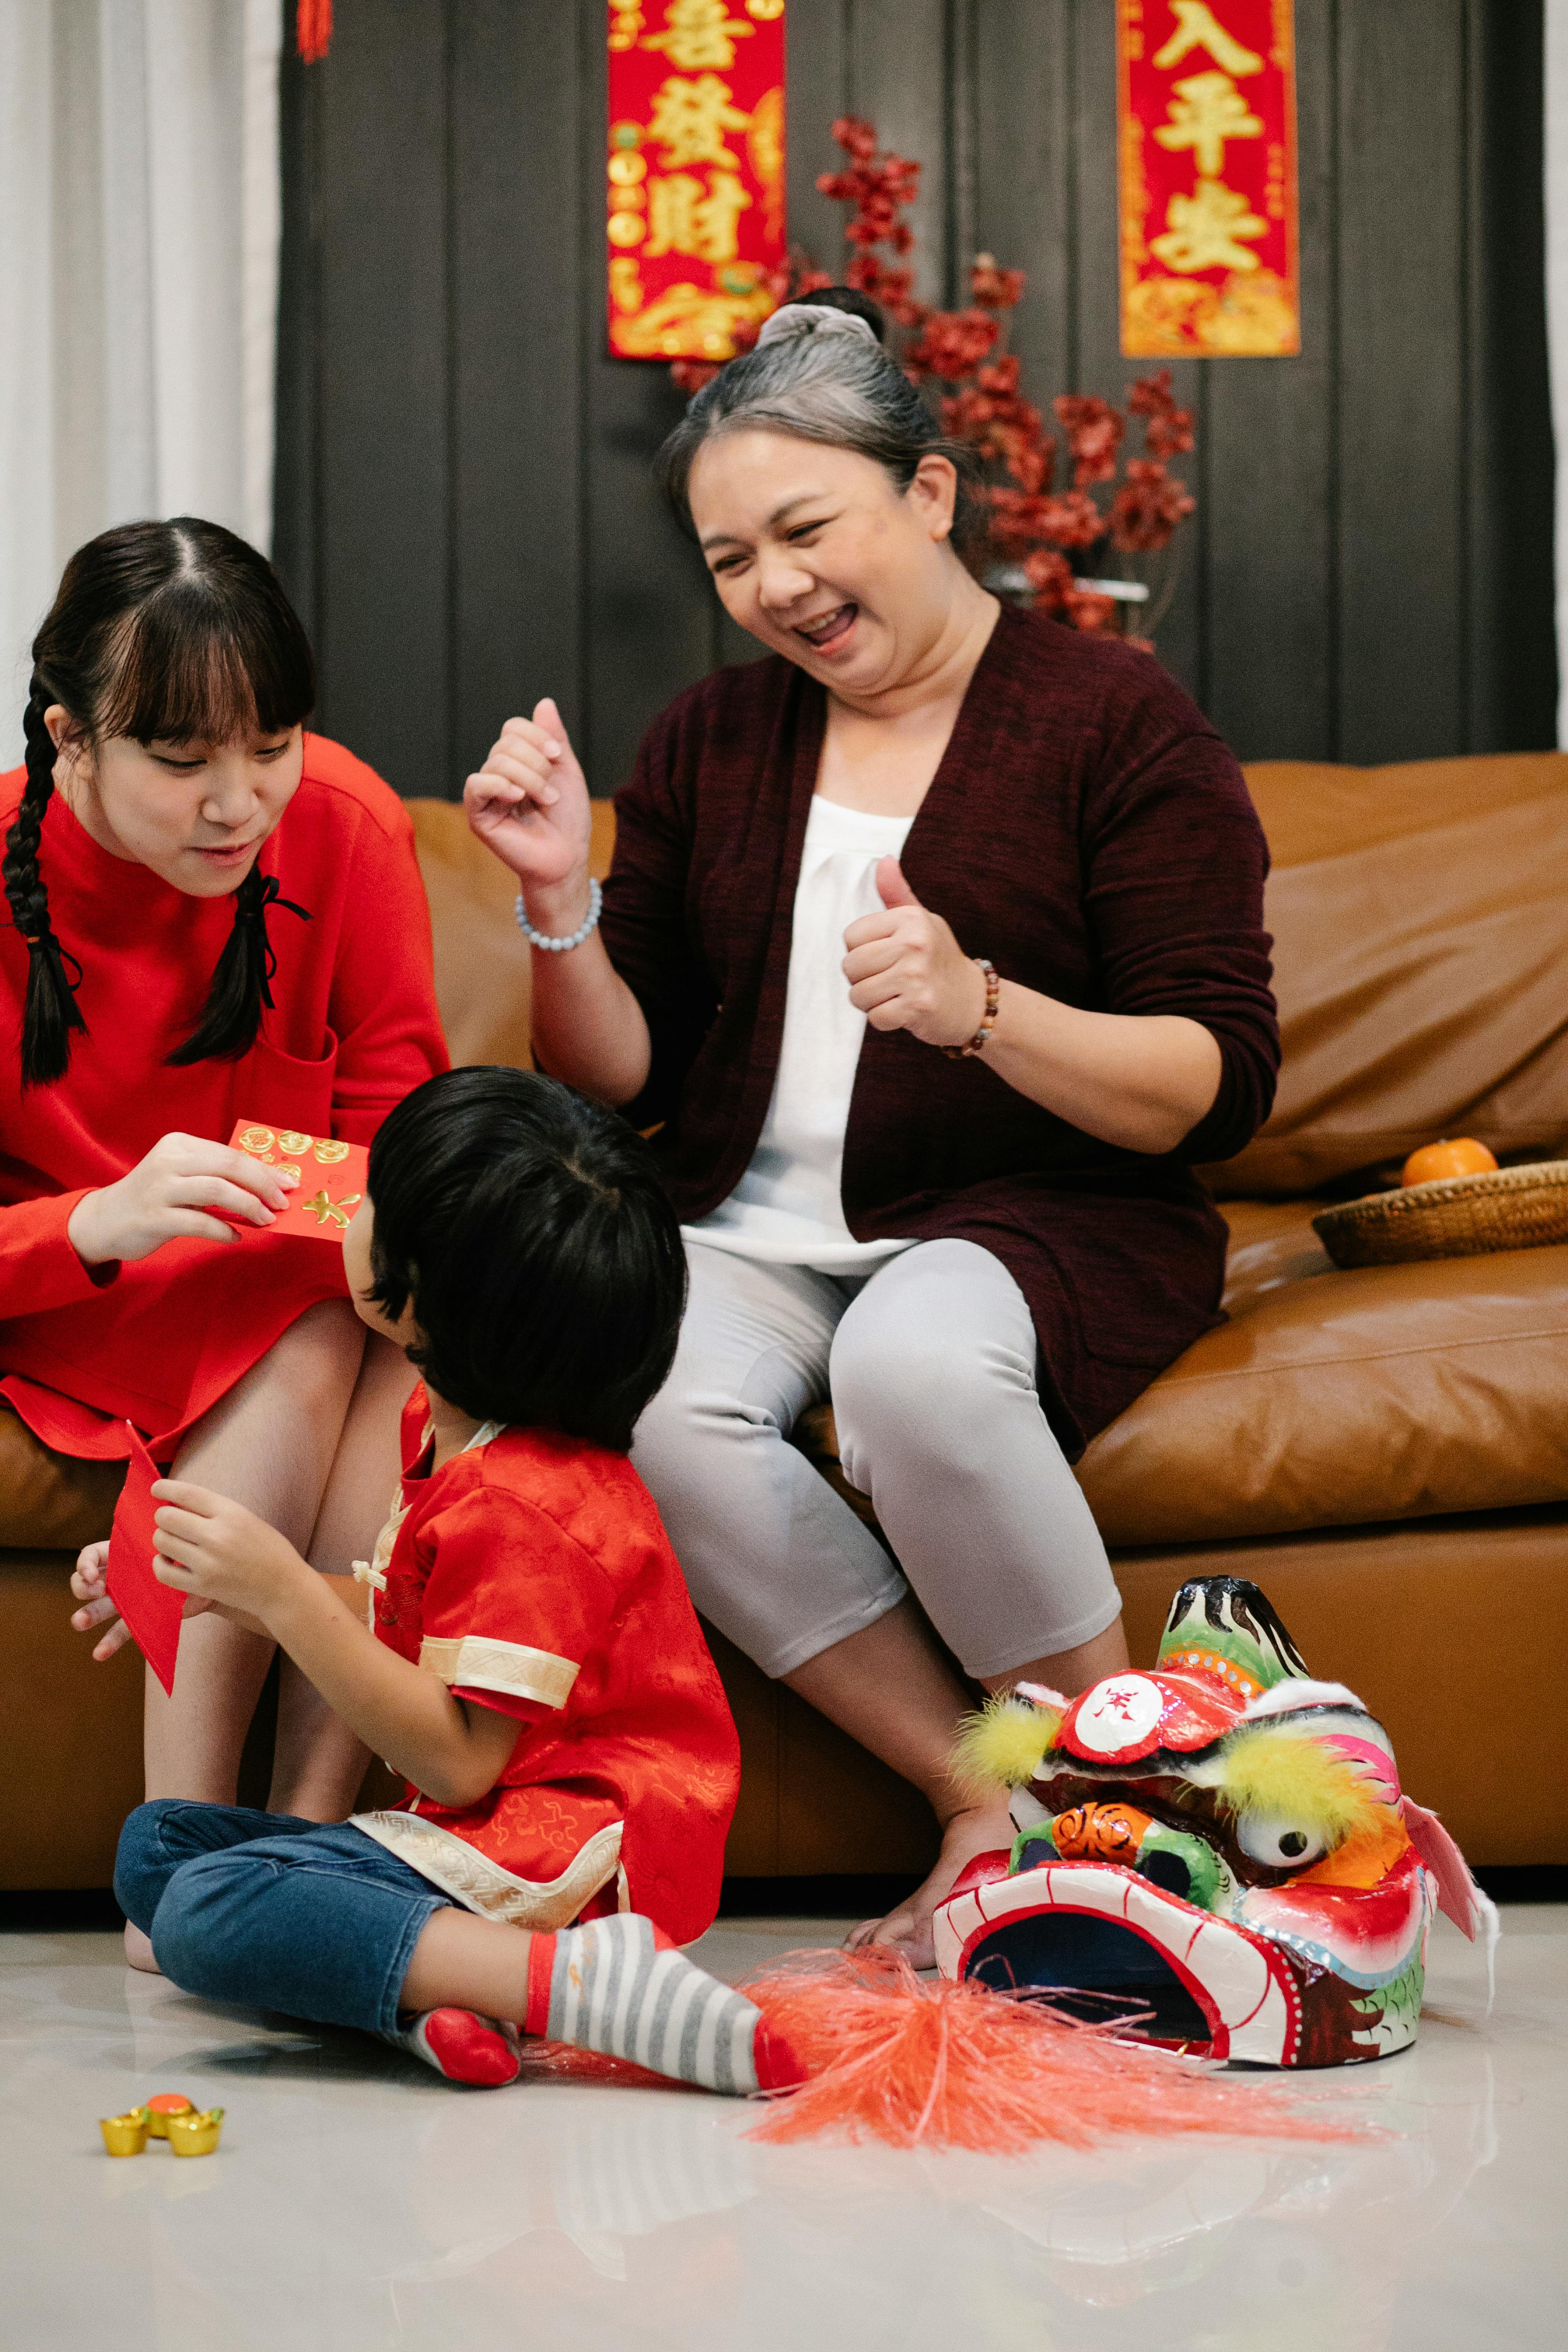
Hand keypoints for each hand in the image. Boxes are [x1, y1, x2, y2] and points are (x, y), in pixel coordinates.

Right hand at [67, 1133, 298, 1266]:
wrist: (104, 1221)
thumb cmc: (154, 1199)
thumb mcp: (182, 1176)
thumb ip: (216, 1177)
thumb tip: (266, 1188)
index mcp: (179, 1144)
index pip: (231, 1153)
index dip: (264, 1169)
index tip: (289, 1183)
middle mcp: (168, 1161)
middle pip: (228, 1166)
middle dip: (262, 1185)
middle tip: (282, 1203)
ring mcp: (159, 1188)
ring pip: (216, 1191)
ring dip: (248, 1206)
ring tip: (266, 1220)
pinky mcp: (153, 1217)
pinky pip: (199, 1223)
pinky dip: (223, 1231)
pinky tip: (235, 1237)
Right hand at [69, 1537, 213, 1662]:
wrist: (206, 1580)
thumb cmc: (187, 1556)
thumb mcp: (170, 1546)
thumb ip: (157, 1545)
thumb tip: (157, 1539)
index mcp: (121, 1554)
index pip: (91, 1555)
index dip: (84, 1564)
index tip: (92, 1575)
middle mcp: (117, 1577)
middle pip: (84, 1582)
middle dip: (83, 1587)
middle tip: (98, 1591)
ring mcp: (124, 1599)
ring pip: (97, 1608)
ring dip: (86, 1615)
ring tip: (80, 1622)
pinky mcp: (136, 1619)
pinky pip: (119, 1631)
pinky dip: (108, 1643)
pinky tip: (99, 1654)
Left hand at [147, 1482, 310, 1628]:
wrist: (284, 1588)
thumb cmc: (268, 1550)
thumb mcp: (247, 1518)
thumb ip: (214, 1510)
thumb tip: (176, 1502)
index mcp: (231, 1513)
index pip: (187, 1493)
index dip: (165, 1488)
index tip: (156, 1488)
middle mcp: (217, 1535)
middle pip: (166, 1517)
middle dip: (164, 1517)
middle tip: (171, 1522)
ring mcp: (208, 1562)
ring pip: (161, 1541)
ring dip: (162, 1539)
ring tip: (173, 1542)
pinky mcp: (202, 1586)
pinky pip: (163, 1571)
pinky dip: (160, 1563)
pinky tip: (169, 1561)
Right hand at [464, 697, 592, 922]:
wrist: (567, 857)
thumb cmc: (568, 818)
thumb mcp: (566, 771)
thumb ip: (554, 738)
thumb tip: (544, 702)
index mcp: (517, 761)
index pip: (513, 728)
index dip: (536, 735)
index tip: (557, 755)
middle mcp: (497, 774)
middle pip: (506, 743)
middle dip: (536, 762)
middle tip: (552, 790)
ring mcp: (486, 795)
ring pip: (496, 762)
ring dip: (529, 778)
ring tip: (546, 801)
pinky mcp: (478, 815)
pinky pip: (476, 785)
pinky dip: (498, 784)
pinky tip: (517, 796)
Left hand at [842, 858, 989, 1048]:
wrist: (973, 1001)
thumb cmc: (937, 958)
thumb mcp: (920, 921)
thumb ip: (896, 893)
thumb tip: (883, 861)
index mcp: (911, 918)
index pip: (850, 937)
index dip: (861, 951)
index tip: (886, 956)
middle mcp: (915, 942)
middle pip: (850, 966)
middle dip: (863, 980)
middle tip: (891, 980)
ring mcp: (917, 975)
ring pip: (858, 995)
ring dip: (871, 1002)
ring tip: (896, 995)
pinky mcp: (918, 1006)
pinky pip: (875, 1018)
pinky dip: (885, 1020)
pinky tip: (904, 1010)